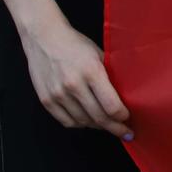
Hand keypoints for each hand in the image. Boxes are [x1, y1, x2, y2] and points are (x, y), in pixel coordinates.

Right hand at [18, 18, 132, 138]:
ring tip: (106, 124)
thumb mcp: (98, 54)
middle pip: (99, 118)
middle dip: (115, 128)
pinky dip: (80, 124)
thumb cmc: (75, 45)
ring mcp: (58, 94)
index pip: (111, 106)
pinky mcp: (46, 100)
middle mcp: (74, 85)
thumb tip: (125, 97)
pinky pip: (67, 122)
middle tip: (124, 132)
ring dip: (98, 126)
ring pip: (83, 122)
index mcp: (91, 71)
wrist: (44, 38)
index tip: (128, 119)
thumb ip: (110, 75)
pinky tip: (88, 121)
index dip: (122, 117)